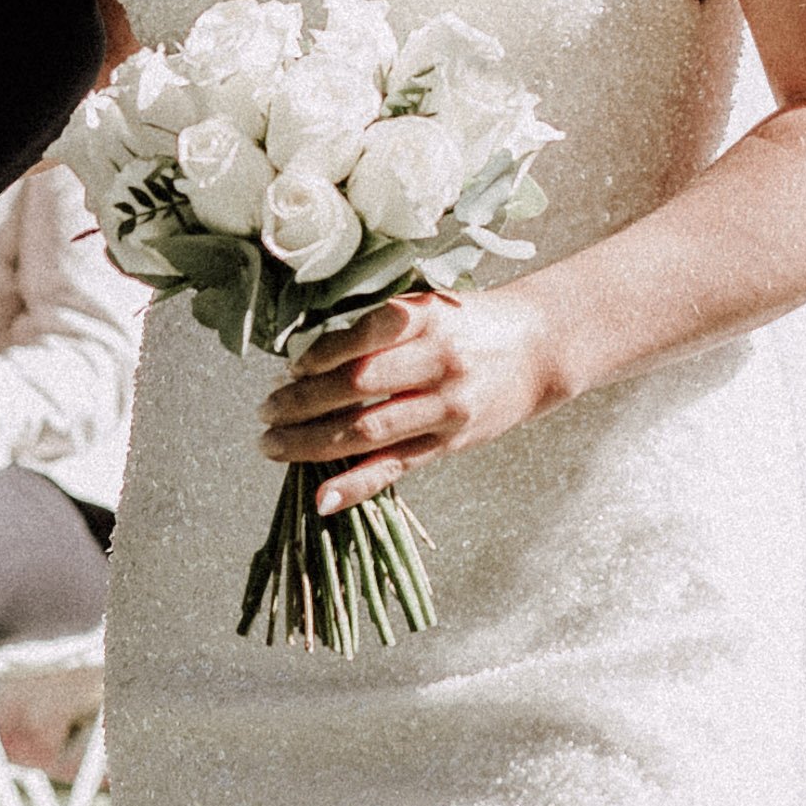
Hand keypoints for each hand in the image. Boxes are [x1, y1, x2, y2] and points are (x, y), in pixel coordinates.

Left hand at [257, 290, 559, 501]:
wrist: (540, 349)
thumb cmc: (472, 323)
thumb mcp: (429, 307)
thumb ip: (378, 330)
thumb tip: (307, 361)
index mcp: (428, 319)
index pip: (362, 340)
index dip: (320, 356)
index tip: (289, 367)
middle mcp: (438, 362)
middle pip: (358, 386)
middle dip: (303, 401)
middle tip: (265, 409)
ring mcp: (445, 408)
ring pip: (369, 430)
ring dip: (313, 441)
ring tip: (273, 445)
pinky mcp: (450, 444)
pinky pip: (395, 468)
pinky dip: (355, 485)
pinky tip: (320, 498)